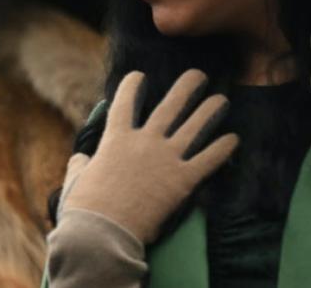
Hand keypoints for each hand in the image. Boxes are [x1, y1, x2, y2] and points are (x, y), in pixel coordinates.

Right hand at [61, 69, 237, 242]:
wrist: (101, 236)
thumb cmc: (84, 211)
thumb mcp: (75, 182)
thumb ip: (81, 165)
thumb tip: (81, 160)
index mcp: (116, 140)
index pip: (124, 103)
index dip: (132, 86)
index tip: (140, 75)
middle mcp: (145, 141)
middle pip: (172, 105)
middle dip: (188, 86)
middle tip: (199, 75)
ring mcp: (167, 158)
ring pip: (197, 124)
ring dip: (212, 109)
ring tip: (221, 100)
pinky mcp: (184, 179)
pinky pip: (211, 157)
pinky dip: (225, 147)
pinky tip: (234, 139)